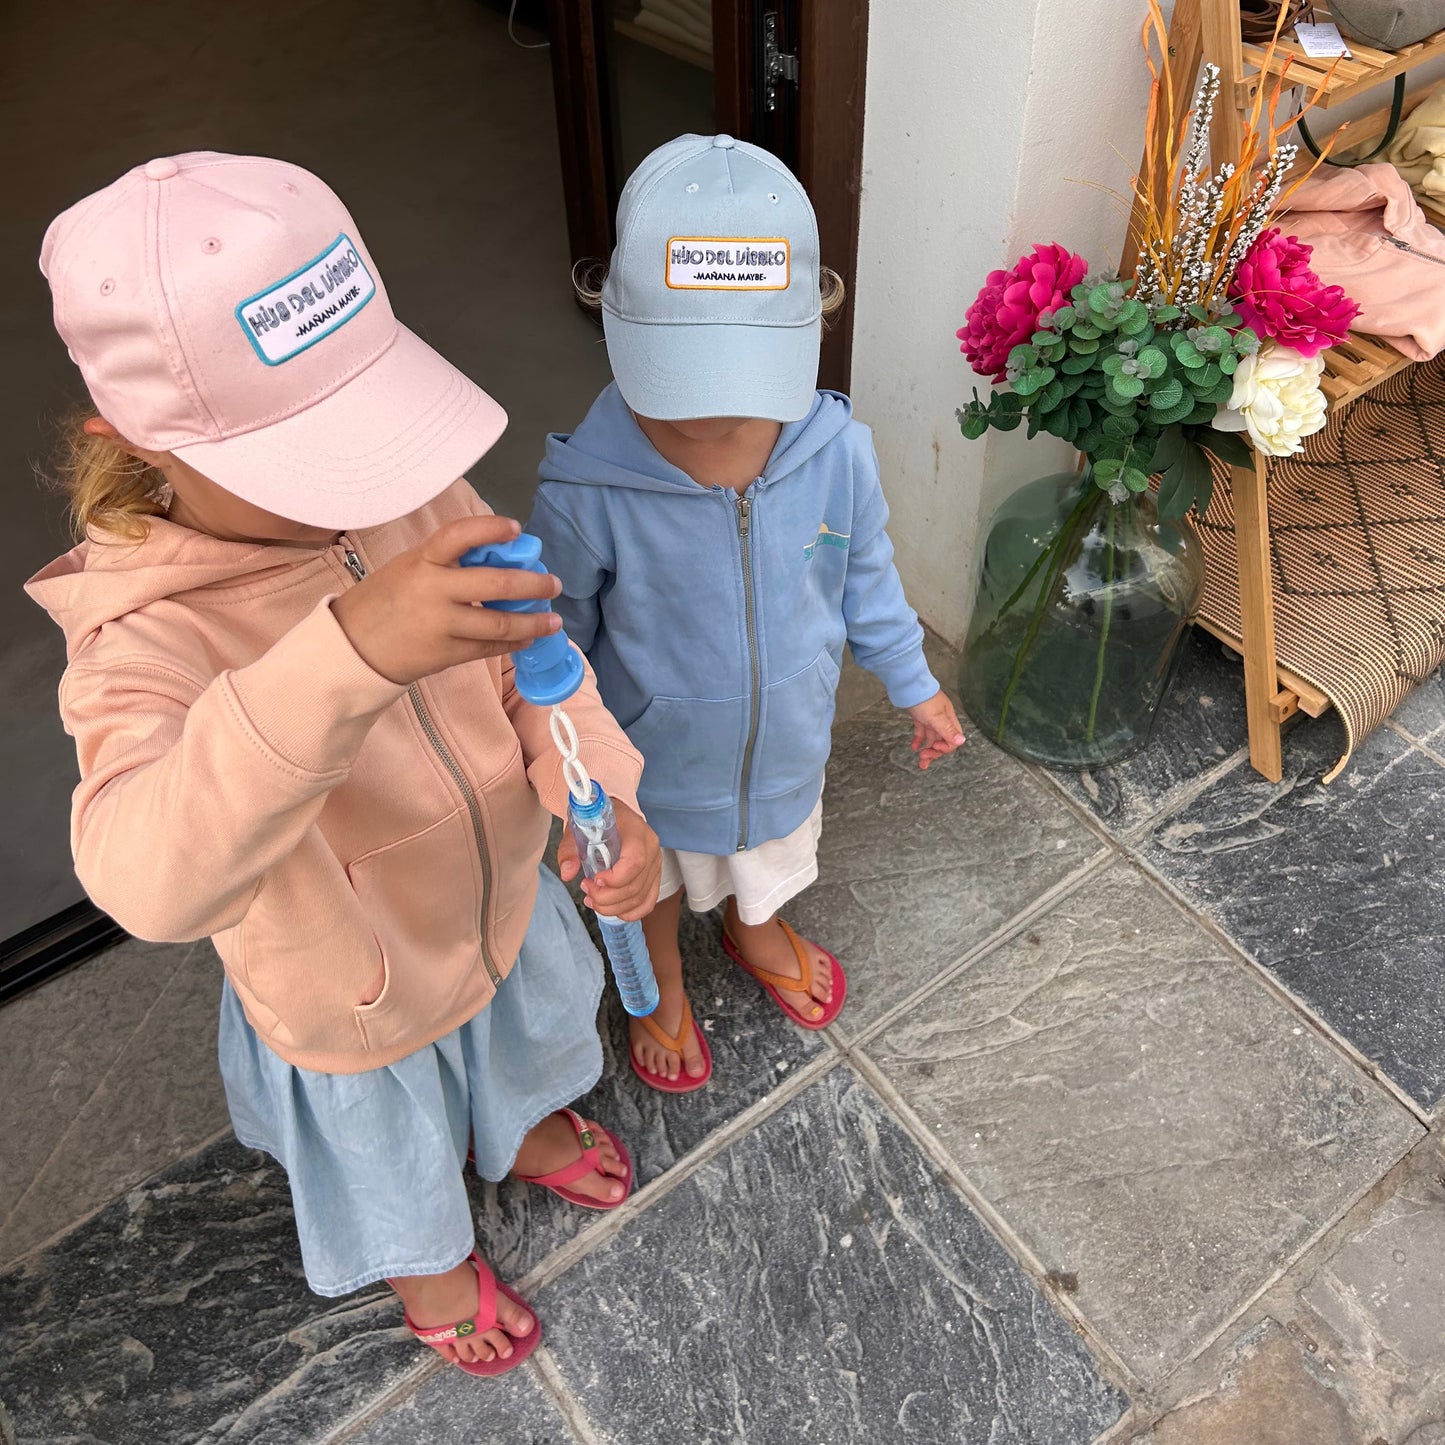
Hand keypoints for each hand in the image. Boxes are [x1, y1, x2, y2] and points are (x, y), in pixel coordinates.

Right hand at [331, 517, 562, 684]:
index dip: (491, 529)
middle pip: (497, 583)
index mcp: (423, 560)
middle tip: (553, 584)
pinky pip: (488, 647)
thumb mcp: (408, 568)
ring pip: (499, 622)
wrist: (352, 646)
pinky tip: (527, 639)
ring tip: (553, 621)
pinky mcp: (445, 653)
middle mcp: (433, 589)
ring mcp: (440, 623)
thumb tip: (498, 560)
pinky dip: (512, 642)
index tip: (516, 529)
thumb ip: (446, 563)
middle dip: (533, 584)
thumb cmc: (384, 601)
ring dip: (533, 622)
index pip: (459, 535)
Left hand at [558, 799, 660, 922]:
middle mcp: (651, 850)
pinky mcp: (654, 877)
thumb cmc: (599, 822)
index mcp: (637, 833)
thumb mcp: (580, 830)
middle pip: (635, 885)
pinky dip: (628, 912)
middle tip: (587, 891)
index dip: (614, 879)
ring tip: (594, 900)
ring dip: (613, 907)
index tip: (594, 879)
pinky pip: (647, 903)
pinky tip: (611, 908)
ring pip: (640, 898)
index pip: (634, 862)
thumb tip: (567, 873)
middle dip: (607, 897)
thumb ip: (570, 850)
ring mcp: (655, 865)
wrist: (615, 817)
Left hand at [909, 691, 965, 769]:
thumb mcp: (936, 717)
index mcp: (949, 719)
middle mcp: (941, 719)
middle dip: (934, 752)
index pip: (952, 739)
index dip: (944, 747)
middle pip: (942, 740)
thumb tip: (961, 741)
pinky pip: (921, 732)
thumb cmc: (924, 698)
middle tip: (924, 759)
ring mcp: (930, 718)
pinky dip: (918, 740)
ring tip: (920, 760)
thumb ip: (947, 730)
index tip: (934, 748)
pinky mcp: (920, 716)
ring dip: (927, 749)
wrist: (908, 685)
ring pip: (931, 738)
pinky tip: (914, 747)